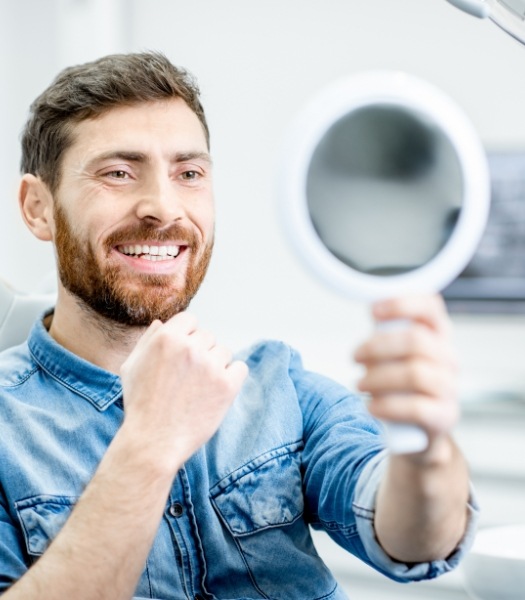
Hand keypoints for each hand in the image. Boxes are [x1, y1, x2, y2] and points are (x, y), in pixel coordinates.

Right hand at [120, 312, 247, 470]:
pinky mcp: (227, 385)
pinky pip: (240, 368)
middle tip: (189, 377)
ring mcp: (210, 366)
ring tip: (200, 387)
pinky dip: (232, 378)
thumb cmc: (140, 405)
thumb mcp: (131, 366)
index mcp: (166, 338)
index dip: (187, 336)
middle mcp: (190, 348)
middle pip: (207, 336)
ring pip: (224, 352)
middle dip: (200, 352)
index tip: (183, 355)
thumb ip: (148, 341)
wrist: (153, 441)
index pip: (189, 320)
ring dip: (216, 365)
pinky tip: (216, 391)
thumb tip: (162, 323)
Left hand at [354, 294, 458, 448]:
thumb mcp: (395, 354)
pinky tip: (371, 406)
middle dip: (377, 347)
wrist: (418, 430)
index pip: (430, 307)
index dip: (402, 304)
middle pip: (416, 340)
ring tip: (360, 384)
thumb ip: (386, 332)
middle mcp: (448, 358)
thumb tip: (372, 310)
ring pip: (415, 373)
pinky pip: (416, 408)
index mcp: (437, 336)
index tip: (373, 311)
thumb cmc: (401, 384)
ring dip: (378, 377)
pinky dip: (387, 406)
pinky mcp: (444, 416)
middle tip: (355, 356)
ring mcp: (449, 387)